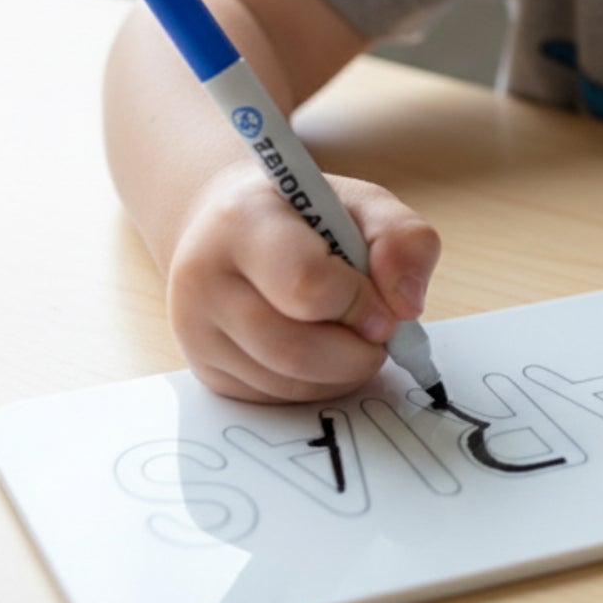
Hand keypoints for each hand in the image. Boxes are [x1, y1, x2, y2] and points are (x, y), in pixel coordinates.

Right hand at [166, 162, 440, 401]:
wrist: (230, 228)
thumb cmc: (305, 216)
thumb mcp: (363, 203)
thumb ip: (402, 239)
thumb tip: (406, 306)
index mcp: (243, 221)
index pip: (306, 284)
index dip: (359, 303)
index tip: (383, 304)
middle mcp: (204, 277)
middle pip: (294, 350)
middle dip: (356, 353)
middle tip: (379, 332)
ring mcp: (196, 330)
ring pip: (288, 383)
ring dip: (343, 373)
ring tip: (354, 336)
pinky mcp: (207, 369)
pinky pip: (276, 399)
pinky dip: (318, 385)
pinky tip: (326, 351)